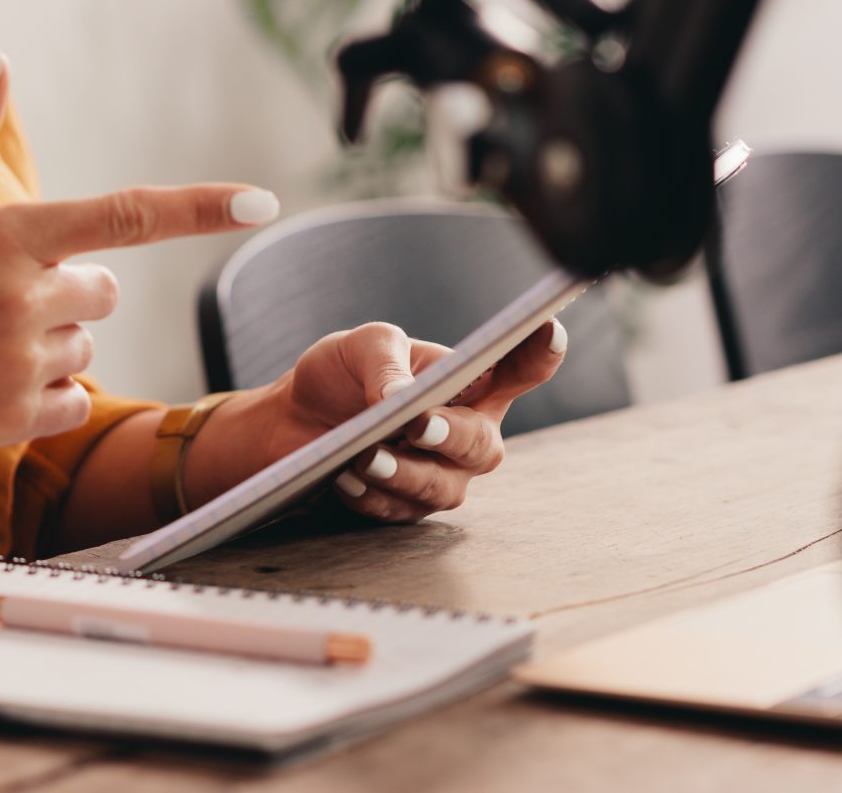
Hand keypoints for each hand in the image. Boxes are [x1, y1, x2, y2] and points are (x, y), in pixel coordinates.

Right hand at [0, 50, 272, 463]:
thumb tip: (4, 62)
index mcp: (3, 235)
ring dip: (46, 342)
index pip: (128, 215)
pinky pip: (69, 404)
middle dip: (65, 286)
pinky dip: (37, 394)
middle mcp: (23, 302)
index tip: (264, 201)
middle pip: (104, 290)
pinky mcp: (7, 424)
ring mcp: (18, 368)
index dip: (203, 206)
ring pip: (84, 349)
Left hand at [194, 319, 566, 523]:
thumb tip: (401, 397)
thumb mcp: (361, 347)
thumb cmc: (342, 374)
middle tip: (415, 424)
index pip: (517, 371)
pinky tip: (344, 478)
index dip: (538, 354)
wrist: (293, 420)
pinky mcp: (405, 508)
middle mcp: (468, 435)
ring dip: (404, 473)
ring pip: (442, 488)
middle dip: (450, 436)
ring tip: (364, 456)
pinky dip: (371, 495)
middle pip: (482, 445)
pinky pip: (398, 511)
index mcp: (471, 384)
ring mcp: (441, 476)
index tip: (548, 330)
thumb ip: (385, 363)